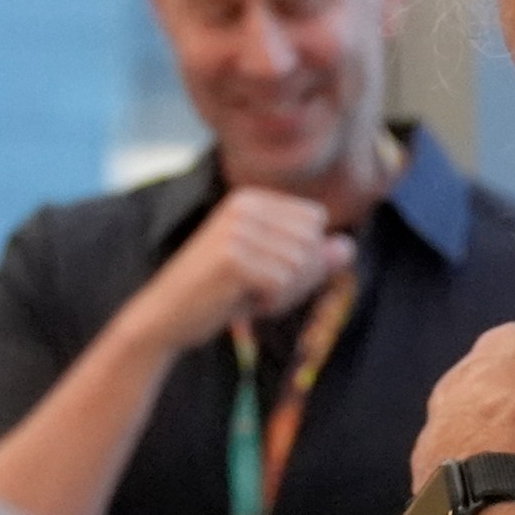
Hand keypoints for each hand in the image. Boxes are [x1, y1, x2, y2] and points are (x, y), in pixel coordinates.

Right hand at [120, 187, 354, 350]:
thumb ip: (313, 259)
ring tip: (247, 294)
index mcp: (253, 198)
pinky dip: (270, 302)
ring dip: (282, 292)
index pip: (316, 219)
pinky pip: (282, 283)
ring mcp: (236, 230)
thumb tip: (348, 246)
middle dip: (296, 276)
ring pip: (300, 264)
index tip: (267, 269)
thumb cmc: (224, 295)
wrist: (167, 317)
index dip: (305, 254)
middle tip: (257, 287)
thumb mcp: (276, 272)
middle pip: (312, 241)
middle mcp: (243, 205)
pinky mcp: (231, 258)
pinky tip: (240, 302)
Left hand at [412, 292, 514, 487]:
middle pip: (502, 380)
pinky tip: (499, 481)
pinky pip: (460, 455)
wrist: (495, 487)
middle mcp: (461, 370)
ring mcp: (438, 417)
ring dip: (498, 432)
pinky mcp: (428, 460)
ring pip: (476, 416)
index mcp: (502, 338)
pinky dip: (480, 463)